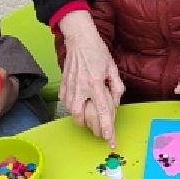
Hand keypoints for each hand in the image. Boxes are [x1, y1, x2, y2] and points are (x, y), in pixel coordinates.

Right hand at [57, 11, 123, 147]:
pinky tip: (79, 105)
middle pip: (84, 117)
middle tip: (99, 130)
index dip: (107, 129)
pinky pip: (65, 103)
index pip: (103, 112)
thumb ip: (116, 86)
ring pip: (73, 113)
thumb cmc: (97, 51)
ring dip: (82, 119)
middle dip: (92, 127)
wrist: (78, 38)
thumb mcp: (112, 67)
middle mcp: (82, 87)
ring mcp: (70, 87)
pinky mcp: (63, 84)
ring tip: (89, 118)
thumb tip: (116, 101)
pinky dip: (72, 108)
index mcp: (96, 83)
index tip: (110, 140)